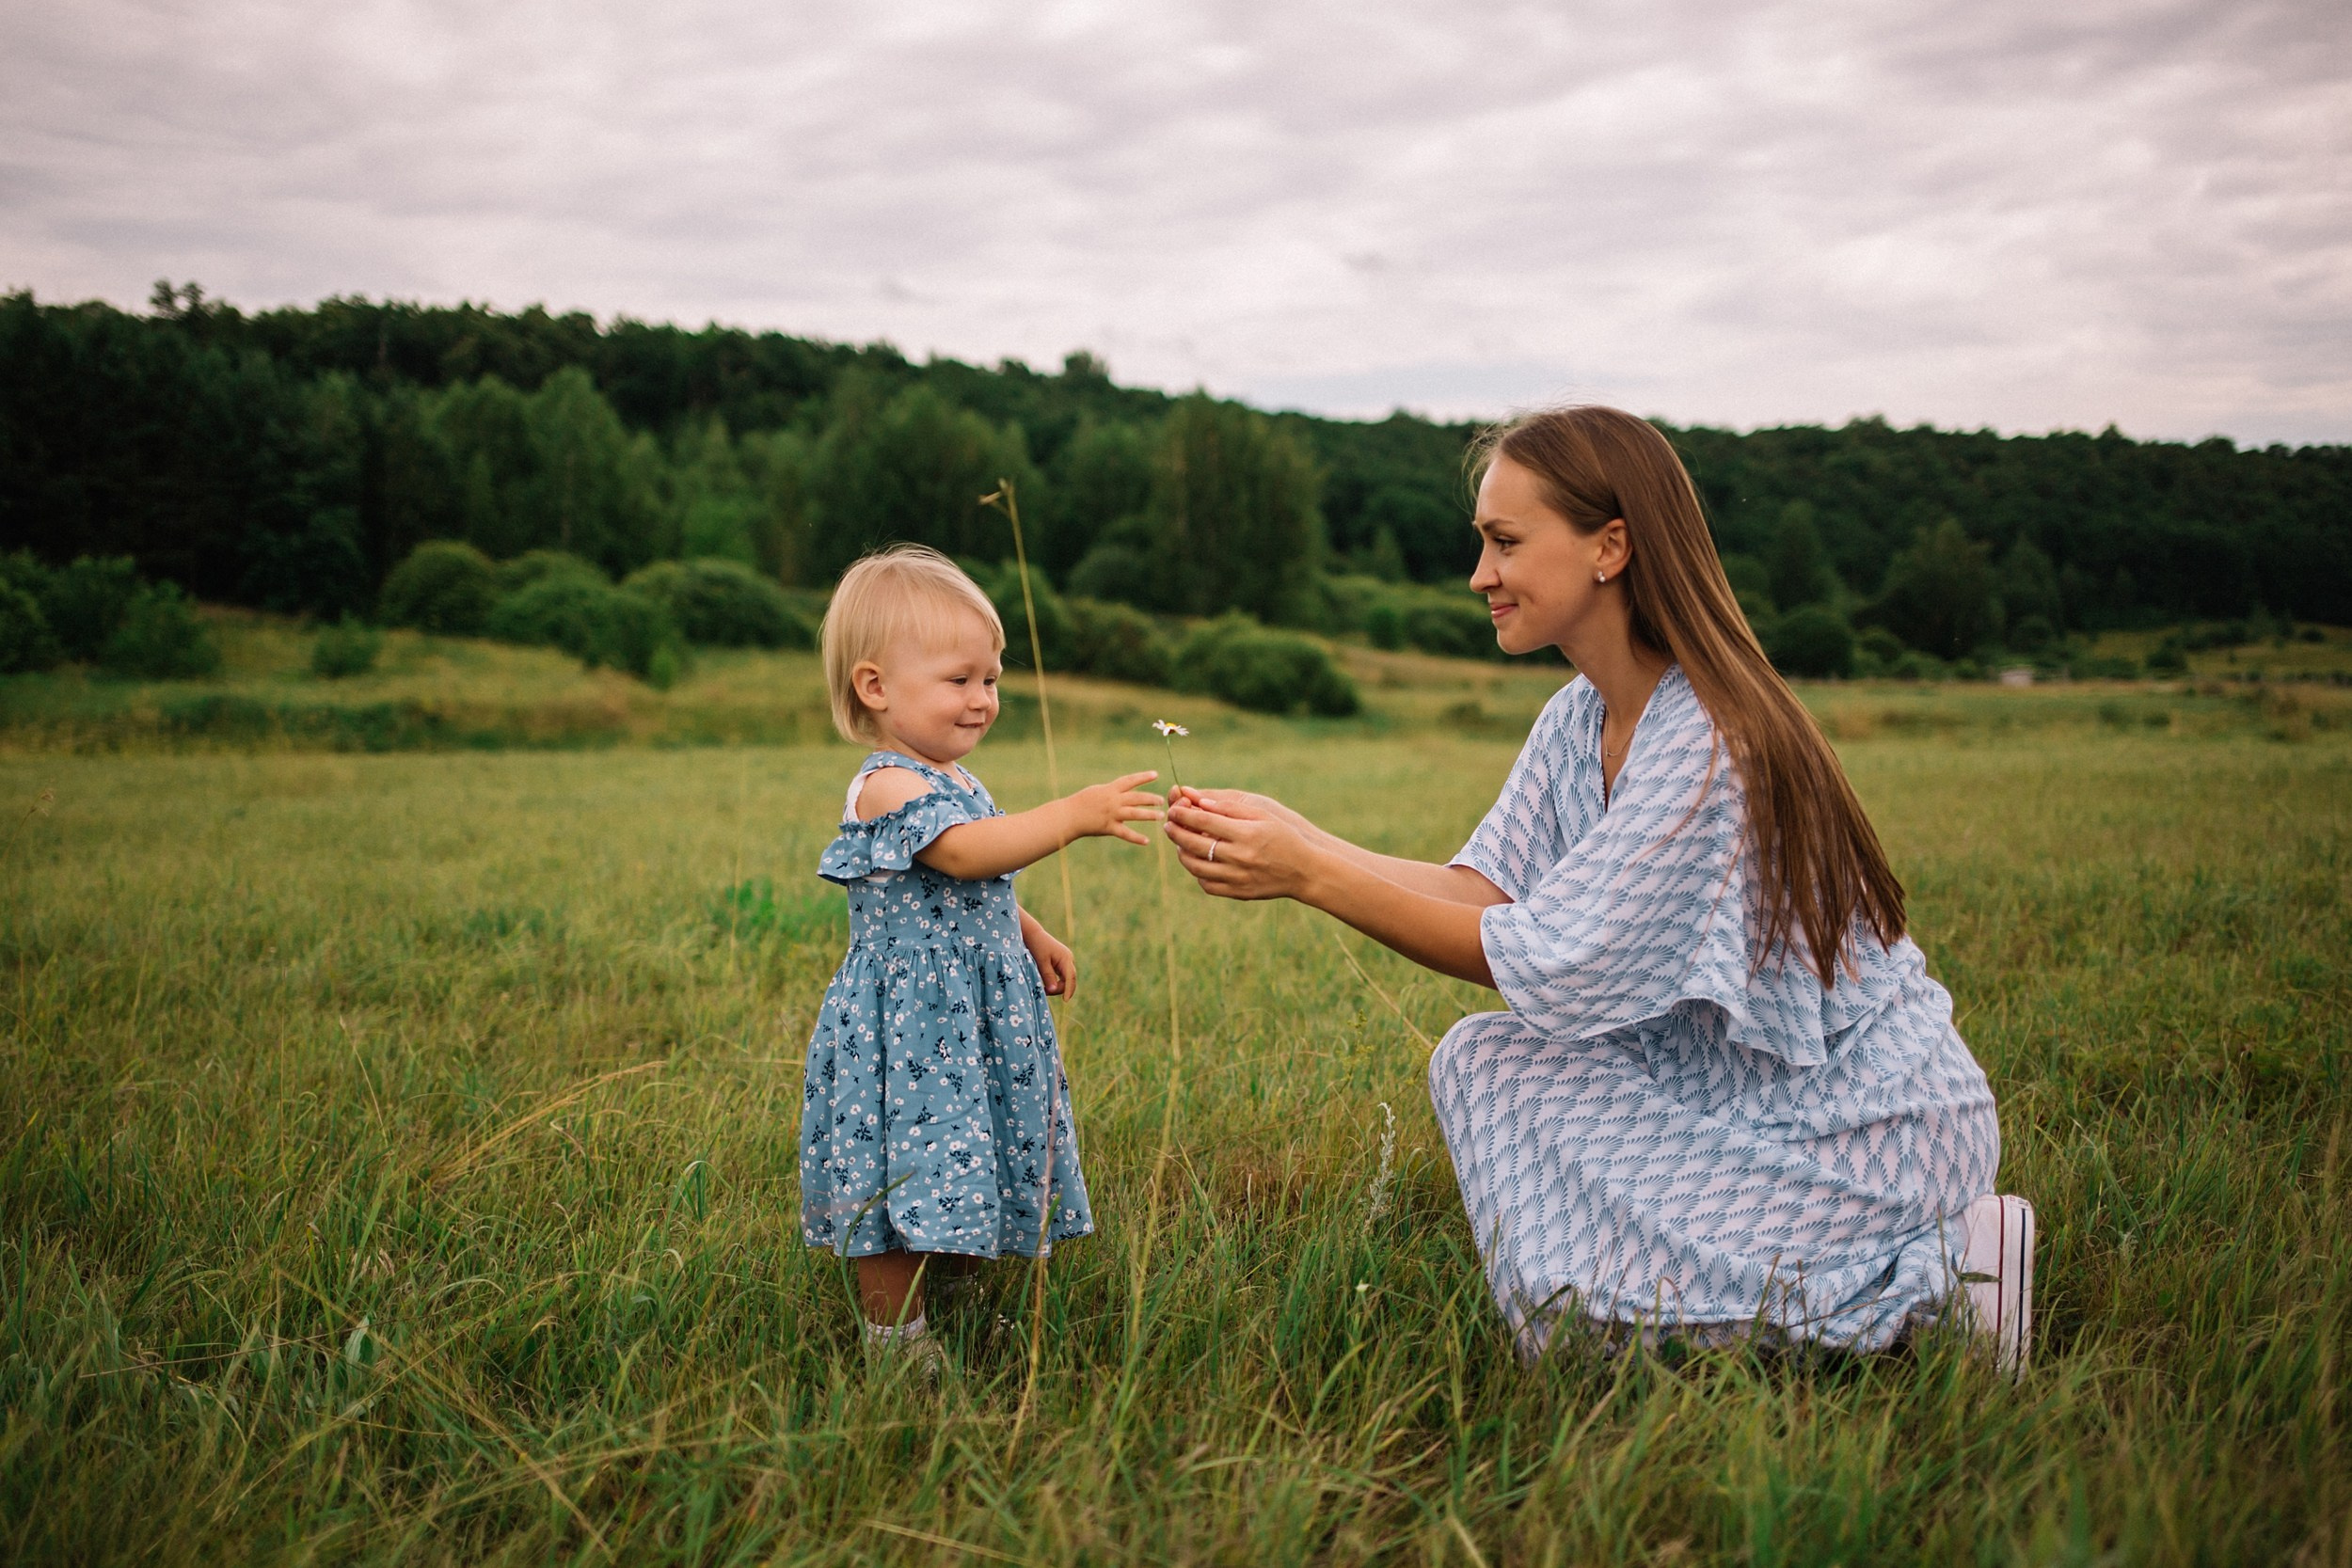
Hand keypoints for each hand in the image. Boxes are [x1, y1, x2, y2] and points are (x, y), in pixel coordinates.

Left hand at [1024, 924, 1076, 995]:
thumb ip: (1048, 976)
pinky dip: (1056, 981)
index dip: (1069, 990)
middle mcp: (1069, 959)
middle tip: (1044, 992)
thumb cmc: (1036, 946)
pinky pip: (1062, 975)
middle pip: (1070, 980)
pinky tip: (1046, 983)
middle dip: (1060, 989)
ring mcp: (1066, 960)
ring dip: (1057, 986)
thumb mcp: (1041, 962)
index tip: (1065, 1001)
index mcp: (1066, 958)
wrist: (1032, 934)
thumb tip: (1054, 990)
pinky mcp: (1061, 961)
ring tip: (1043, 987)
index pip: (1070, 978)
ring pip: (1066, 979)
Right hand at [1061, 772, 1163, 846]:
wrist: (1069, 815)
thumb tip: (1125, 789)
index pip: (1129, 780)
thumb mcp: (1098, 792)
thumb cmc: (1081, 802)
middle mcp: (1113, 800)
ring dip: (1149, 815)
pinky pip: (1125, 833)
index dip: (1143, 777)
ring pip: (1134, 814)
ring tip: (1160, 816)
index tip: (1156, 774)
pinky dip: (1136, 838)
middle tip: (1162, 800)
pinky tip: (1147, 841)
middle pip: (1136, 797)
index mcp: (1110, 790)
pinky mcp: (1108, 827)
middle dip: (1151, 798)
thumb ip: (1113, 791)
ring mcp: (1111, 814)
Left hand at [1164, 790, 1319, 901]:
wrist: (1305, 871)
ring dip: (1182, 853)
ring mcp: (1237, 878)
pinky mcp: (1238, 893)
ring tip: (1181, 843)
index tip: (1174, 809)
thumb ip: (1230, 807)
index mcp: (1245, 834)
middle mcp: (1239, 857)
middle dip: (1176, 832)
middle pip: (1193, 844)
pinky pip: (1207, 885)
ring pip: (1195, 867)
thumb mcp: (1263, 814)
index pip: (1203, 822)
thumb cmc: (1284, 836)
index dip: (1183, 814)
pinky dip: (1197, 873)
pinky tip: (1198, 862)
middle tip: (1170, 824)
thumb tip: (1199, 801)